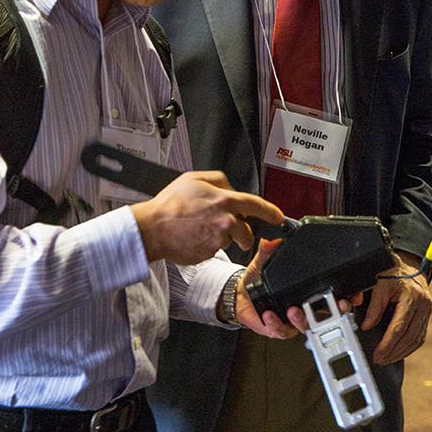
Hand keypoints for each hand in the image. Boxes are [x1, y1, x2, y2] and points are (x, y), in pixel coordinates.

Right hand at [131, 171, 282, 264]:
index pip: (255, 205)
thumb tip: (230, 188)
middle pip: (246, 230)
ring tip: (202, 229)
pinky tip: (194, 237)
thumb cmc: (170, 204)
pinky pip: (216, 249)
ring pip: (230, 240)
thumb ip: (218, 180)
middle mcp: (225, 220)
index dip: (270, 211)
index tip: (278, 217)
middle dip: (243, 232)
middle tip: (226, 227)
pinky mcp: (209, 253)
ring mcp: (217, 239)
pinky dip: (209, 244)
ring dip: (222, 236)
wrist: (153, 228)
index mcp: (223, 200)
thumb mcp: (194, 178)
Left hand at [233, 240, 362, 338]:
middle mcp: (304, 307)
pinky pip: (281, 330)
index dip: (347, 296)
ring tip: (294, 311)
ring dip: (303, 319)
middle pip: (328, 314)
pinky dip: (276, 323)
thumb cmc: (258, 280)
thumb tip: (271, 241)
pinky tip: (270, 315)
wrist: (241, 297)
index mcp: (308, 291)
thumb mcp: (264, 262)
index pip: (334, 295)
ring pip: (307, 325)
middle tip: (337, 305)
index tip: (353, 294)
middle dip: (336, 311)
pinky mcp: (279, 329)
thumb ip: (268, 251)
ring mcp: (294, 320)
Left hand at [359, 251, 431, 364]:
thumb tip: (366, 326)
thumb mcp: (379, 285)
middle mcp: (424, 303)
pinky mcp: (427, 314)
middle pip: (409, 336)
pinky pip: (420, 335)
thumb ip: (374, 306)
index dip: (388, 344)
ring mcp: (428, 309)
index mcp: (412, 295)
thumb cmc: (392, 272)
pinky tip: (399, 352)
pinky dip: (409, 347)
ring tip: (387, 359)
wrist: (408, 264)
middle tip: (379, 360)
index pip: (399, 327)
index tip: (378, 355)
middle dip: (394, 352)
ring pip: (417, 339)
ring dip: (402, 352)